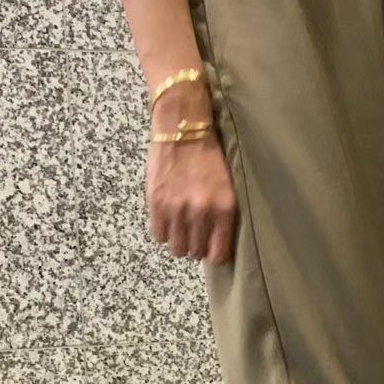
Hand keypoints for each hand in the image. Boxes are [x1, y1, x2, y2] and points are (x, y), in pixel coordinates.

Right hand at [146, 133, 236, 263]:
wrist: (183, 128)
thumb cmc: (207, 154)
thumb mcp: (226, 185)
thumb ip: (222, 215)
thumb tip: (215, 242)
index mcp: (223, 208)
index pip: (218, 253)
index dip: (214, 255)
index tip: (210, 249)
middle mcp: (201, 212)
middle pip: (196, 252)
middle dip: (196, 246)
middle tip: (194, 234)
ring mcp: (177, 210)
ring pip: (176, 248)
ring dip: (179, 241)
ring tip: (180, 227)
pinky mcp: (157, 204)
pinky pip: (159, 235)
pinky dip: (163, 232)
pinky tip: (168, 219)